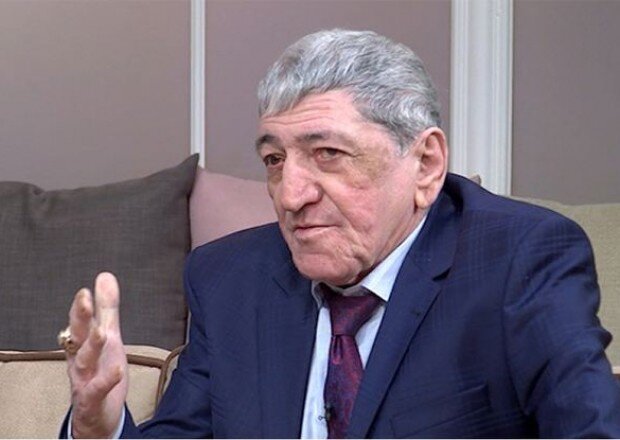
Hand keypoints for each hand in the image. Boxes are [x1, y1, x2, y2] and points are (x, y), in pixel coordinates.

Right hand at [65, 272, 127, 437]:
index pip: (79, 323)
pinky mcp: (93, 400)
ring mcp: (84, 381)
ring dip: (92, 346)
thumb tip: (105, 277)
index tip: (85, 291)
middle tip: (85, 300)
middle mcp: (79, 360)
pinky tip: (118, 370)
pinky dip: (107, 380)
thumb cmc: (100, 371)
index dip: (81, 308)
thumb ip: (107, 309)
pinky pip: (97, 390)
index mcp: (82, 344)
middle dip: (80, 318)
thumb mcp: (107, 337)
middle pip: (77, 337)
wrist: (96, 416)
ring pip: (84, 362)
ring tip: (102, 331)